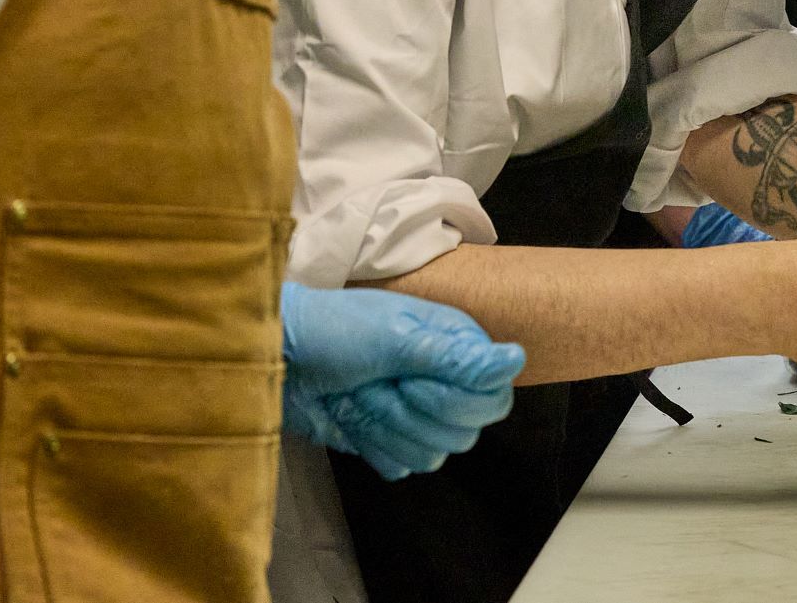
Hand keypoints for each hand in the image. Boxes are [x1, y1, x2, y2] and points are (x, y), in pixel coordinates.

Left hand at [280, 282, 525, 480]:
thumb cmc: (335, 330)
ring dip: (388, 428)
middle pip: (464, 433)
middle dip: (413, 414)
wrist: (280, 354)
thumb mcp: (395, 336)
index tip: (413, 378)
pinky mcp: (388, 439)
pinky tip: (354, 418)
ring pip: (432, 454)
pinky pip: (401, 466)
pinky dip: (373, 446)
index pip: (493, 399)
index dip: (455, 400)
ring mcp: (417, 414)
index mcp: (457, 347)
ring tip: (362, 395)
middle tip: (381, 382)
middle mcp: (445, 381)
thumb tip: (516, 360)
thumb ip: (457, 356)